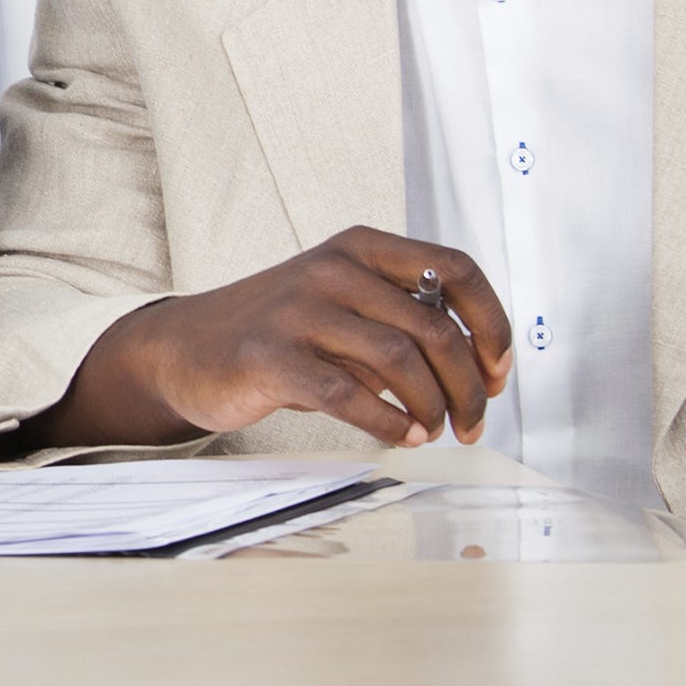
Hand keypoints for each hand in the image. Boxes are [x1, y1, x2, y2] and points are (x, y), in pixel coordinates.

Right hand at [13, 228, 513, 454]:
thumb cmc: (281, 332)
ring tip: (435, 432)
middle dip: (469, 386)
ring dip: (433, 408)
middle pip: (435, 328)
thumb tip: (480, 366)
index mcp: (360, 247)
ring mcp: (299, 310)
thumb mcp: (344, 304)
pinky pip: (349, 394)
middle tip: (474, 422)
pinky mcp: (271, 356)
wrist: (186, 348)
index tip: (498, 371)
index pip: (457, 270)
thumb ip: (401, 317)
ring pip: (400, 361)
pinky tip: (402, 437)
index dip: (493, 324)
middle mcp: (333, 269)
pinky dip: (389, 423)